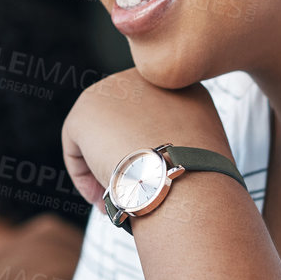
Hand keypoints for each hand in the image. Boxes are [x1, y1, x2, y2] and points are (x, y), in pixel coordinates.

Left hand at [61, 68, 231, 210]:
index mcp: (181, 85)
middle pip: (124, 124)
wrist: (178, 175)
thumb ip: (181, 141)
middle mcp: (145, 78)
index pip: (152, 117)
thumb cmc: (198, 176)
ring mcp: (113, 89)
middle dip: (123, 159)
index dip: (149, 153)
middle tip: (130, 194)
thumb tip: (156, 162)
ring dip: (104, 170)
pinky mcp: (85, 109)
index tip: (151, 181)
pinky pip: (76, 148)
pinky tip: (102, 197)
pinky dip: (85, 177)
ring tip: (117, 200)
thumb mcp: (204, 149)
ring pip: (100, 136)